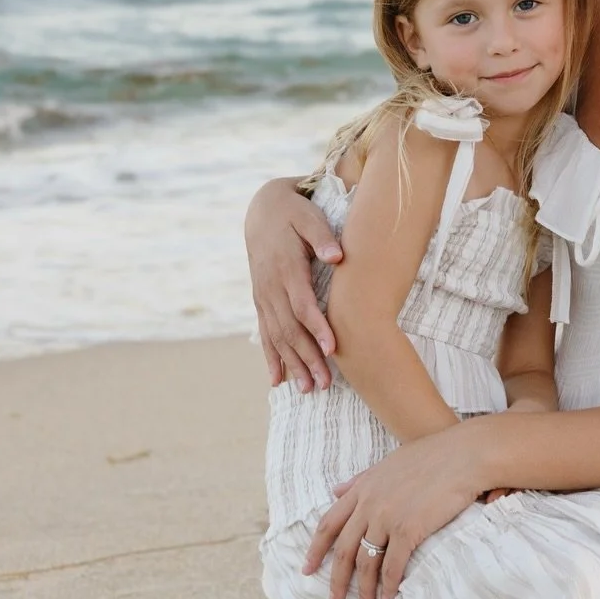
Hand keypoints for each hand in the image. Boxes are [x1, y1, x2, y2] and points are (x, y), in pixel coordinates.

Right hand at [245, 179, 342, 391]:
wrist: (263, 209)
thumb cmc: (294, 212)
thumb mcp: (309, 216)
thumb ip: (322, 237)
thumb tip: (337, 256)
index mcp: (286, 268)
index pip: (302, 304)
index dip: (317, 328)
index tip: (332, 348)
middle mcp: (271, 287)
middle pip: (290, 329)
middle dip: (307, 358)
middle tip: (325, 384)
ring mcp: (264, 296)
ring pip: (277, 337)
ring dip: (292, 364)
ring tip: (309, 390)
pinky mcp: (261, 301)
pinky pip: (265, 334)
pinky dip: (272, 358)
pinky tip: (277, 381)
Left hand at [303, 426, 489, 598]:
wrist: (465, 455)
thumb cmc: (433, 455)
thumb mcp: (389, 463)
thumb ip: (360, 479)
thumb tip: (335, 489)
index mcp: (362, 488)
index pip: (328, 524)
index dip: (316, 550)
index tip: (307, 569)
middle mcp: (369, 504)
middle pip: (344, 550)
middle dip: (336, 579)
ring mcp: (387, 517)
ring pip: (366, 562)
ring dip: (364, 588)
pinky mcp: (409, 529)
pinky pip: (393, 565)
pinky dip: (389, 585)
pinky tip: (389, 597)